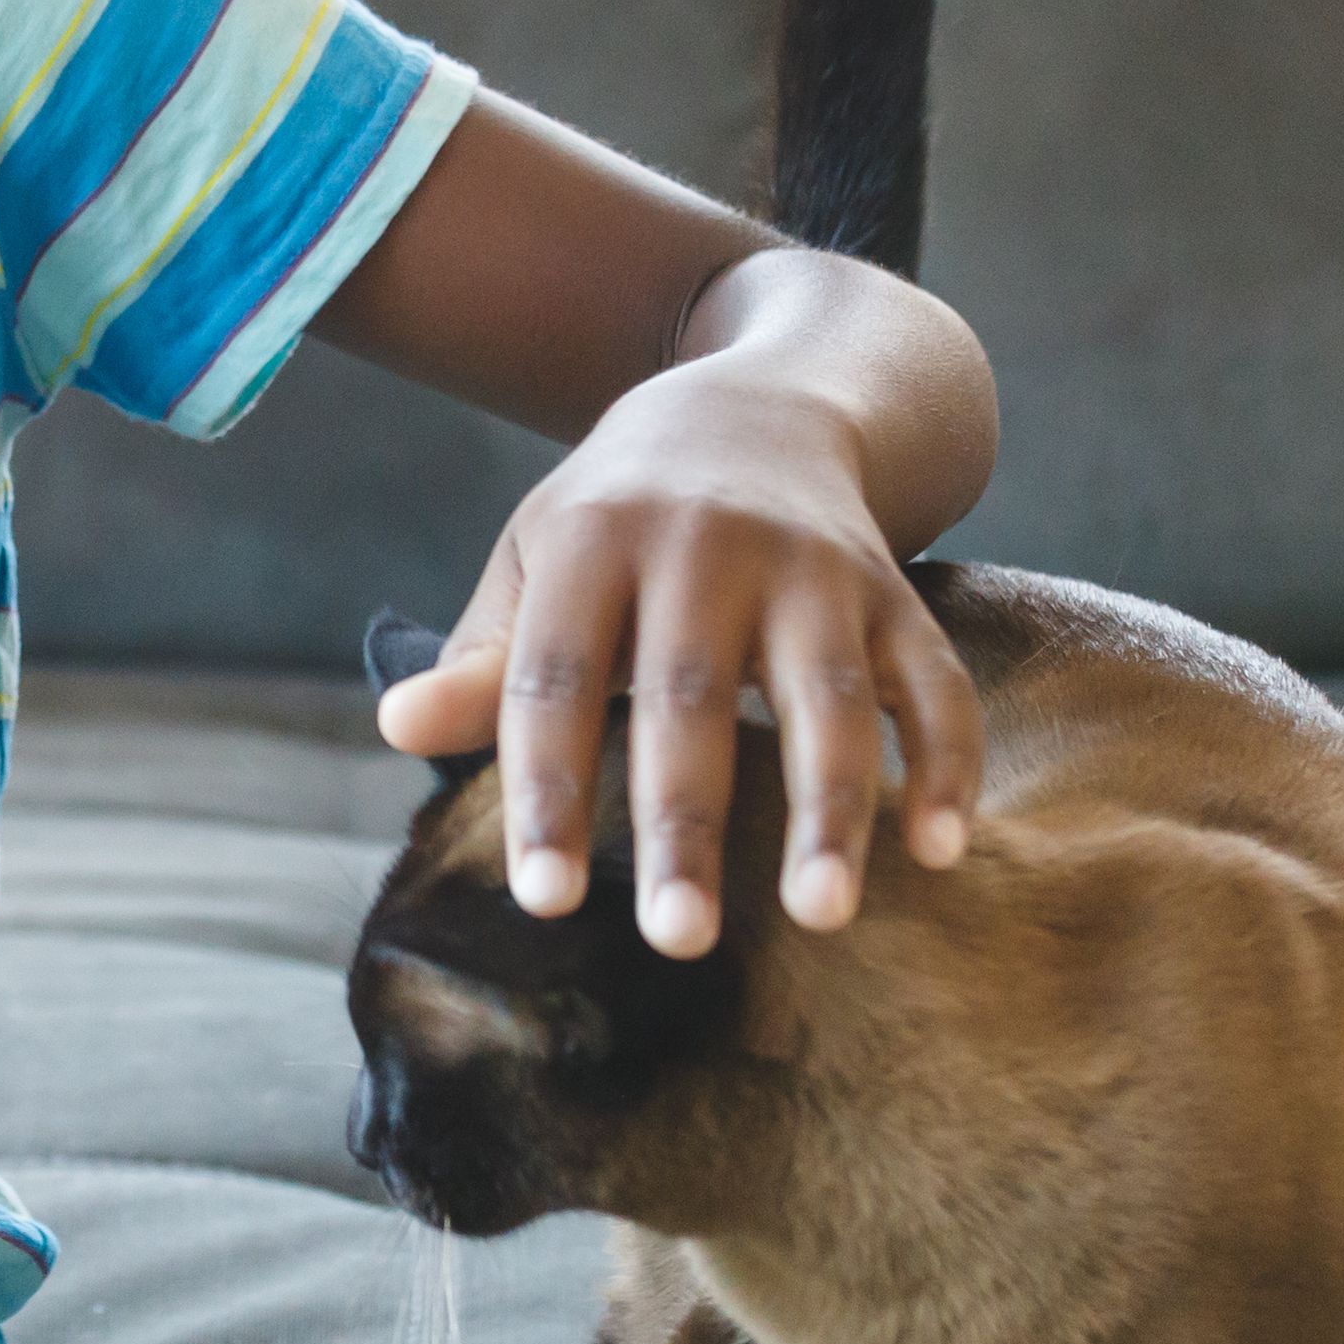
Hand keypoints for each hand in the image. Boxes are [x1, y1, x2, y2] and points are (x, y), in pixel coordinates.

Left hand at [372, 355, 982, 957]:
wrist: (761, 403)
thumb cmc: (620, 513)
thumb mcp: (538, 557)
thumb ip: (485, 655)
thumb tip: (396, 727)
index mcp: (596, 539)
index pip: (559, 678)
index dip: (546, 787)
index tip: (541, 899)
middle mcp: (708, 544)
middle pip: (692, 696)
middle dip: (686, 823)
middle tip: (677, 940)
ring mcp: (814, 565)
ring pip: (831, 694)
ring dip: (831, 810)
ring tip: (821, 916)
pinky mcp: (895, 586)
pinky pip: (935, 679)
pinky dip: (947, 760)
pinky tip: (943, 849)